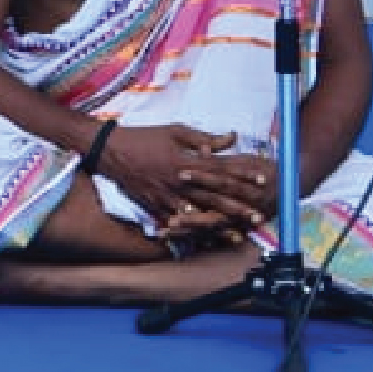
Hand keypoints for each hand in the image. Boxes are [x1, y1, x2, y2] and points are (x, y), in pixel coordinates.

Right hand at [95, 123, 263, 243]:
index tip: (263, 180)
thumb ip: (204, 137)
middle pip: (214, 197)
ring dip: (218, 225)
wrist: (109, 151)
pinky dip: (189, 232)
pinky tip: (202, 241)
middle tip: (258, 217)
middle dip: (237, 208)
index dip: (243, 174)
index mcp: (186, 161)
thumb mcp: (174, 131)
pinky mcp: (155, 205)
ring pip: (198, 214)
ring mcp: (167, 196)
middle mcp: (179, 182)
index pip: (221, 169)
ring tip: (237, 236)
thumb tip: (231, 138)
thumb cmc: (144, 137)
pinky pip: (176, 221)